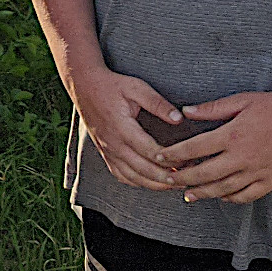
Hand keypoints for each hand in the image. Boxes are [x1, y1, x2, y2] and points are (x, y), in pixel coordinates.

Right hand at [67, 65, 183, 190]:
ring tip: (174, 184)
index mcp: (122, 128)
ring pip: (132, 177)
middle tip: (187, 179)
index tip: (187, 160)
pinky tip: (150, 182)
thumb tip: (179, 118)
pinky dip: (137, 182)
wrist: (83, 86)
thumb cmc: (111, 85)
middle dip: (166, 178)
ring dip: (154, 184)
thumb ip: (157, 103)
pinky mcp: (105, 152)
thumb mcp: (136, 87)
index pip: (149, 150)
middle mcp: (113, 144)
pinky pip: (120, 175)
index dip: (169, 159)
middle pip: (142, 169)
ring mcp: (107, 150)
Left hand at [164, 88, 271, 203]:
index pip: (194, 148)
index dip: (173, 154)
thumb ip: (212, 108)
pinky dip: (230, 199)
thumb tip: (185, 112)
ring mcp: (258, 172)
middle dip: (182, 178)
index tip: (159, 155)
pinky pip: (247, 196)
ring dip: (202, 193)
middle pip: (204, 174)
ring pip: (223, 189)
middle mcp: (244, 157)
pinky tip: (220, 197)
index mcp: (233, 135)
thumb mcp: (243, 100)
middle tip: (166, 180)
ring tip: (187, 195)